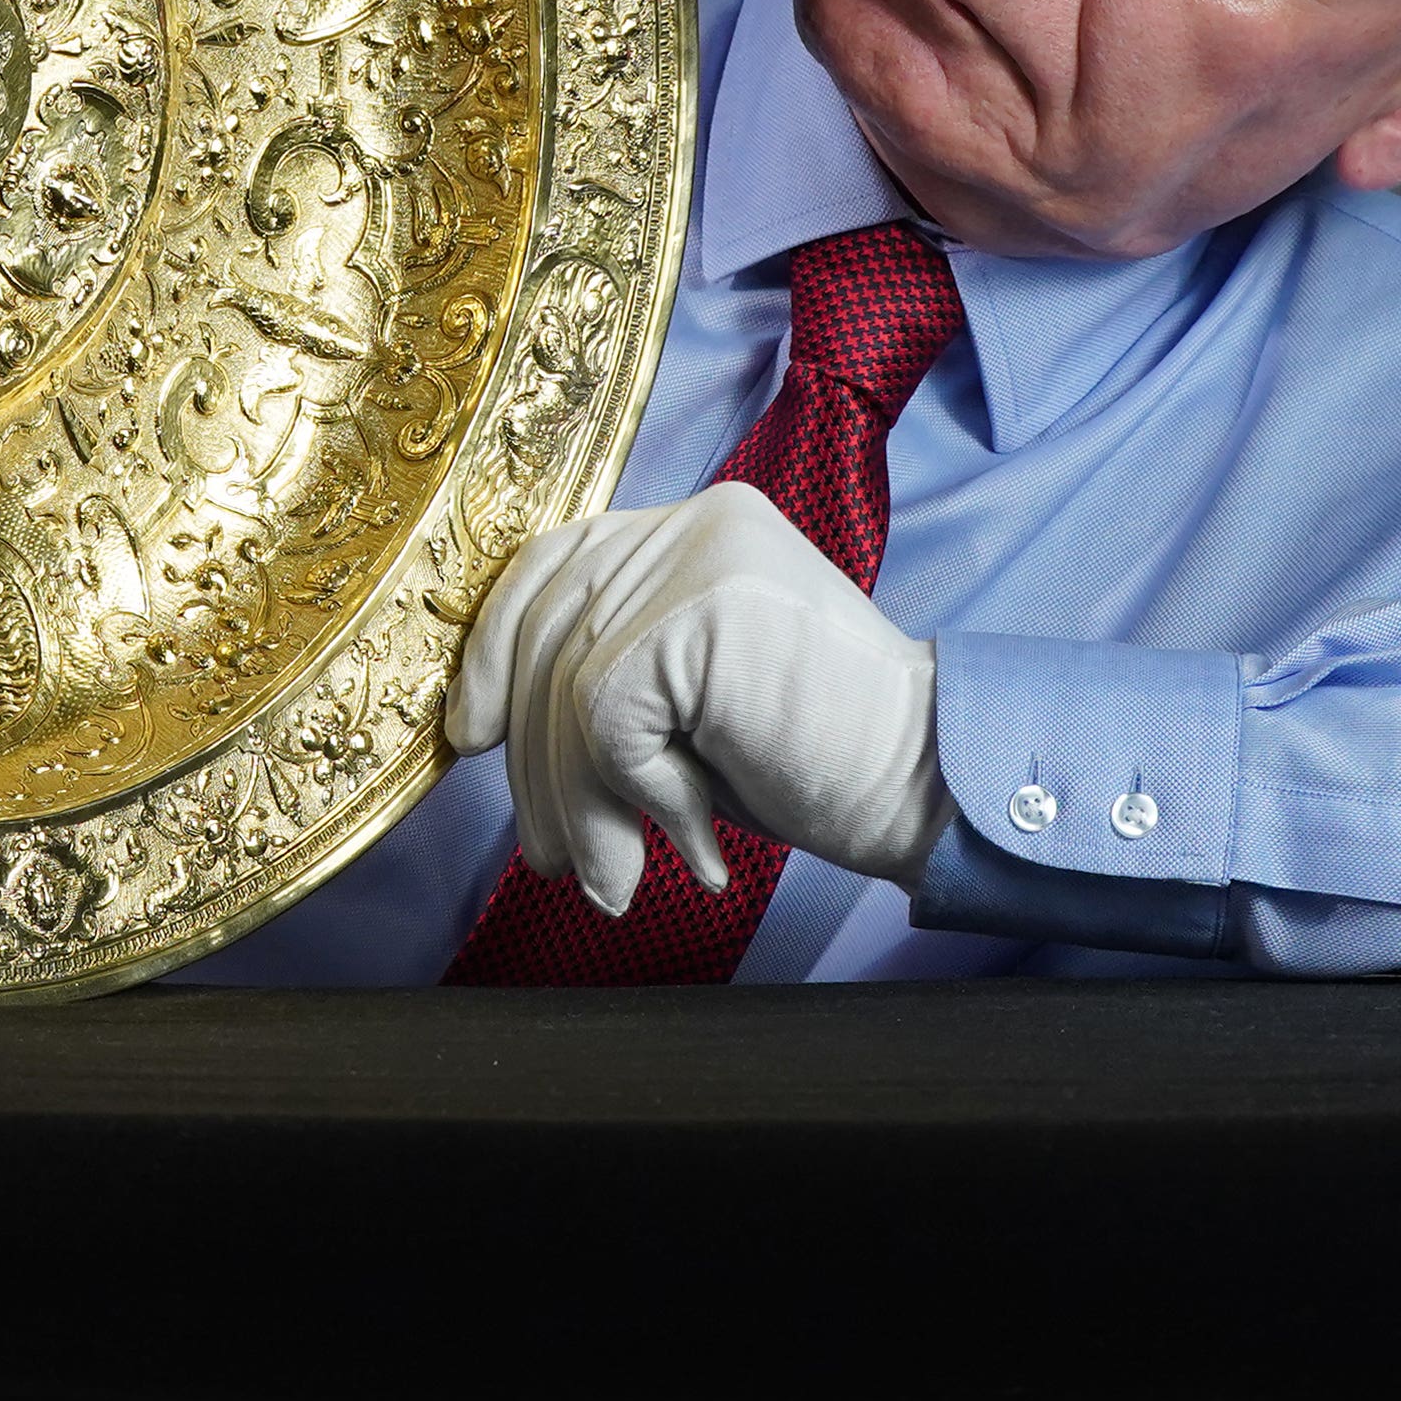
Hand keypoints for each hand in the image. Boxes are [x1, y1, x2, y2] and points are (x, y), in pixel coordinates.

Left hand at [446, 481, 953, 914]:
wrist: (928, 788)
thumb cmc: (814, 757)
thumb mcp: (688, 702)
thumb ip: (605, 675)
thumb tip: (480, 723)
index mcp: (689, 526)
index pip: (551, 565)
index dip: (495, 650)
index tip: (471, 734)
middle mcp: (693, 520)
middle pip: (547, 632)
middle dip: (534, 762)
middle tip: (551, 858)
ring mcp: (702, 556)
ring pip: (568, 688)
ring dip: (582, 807)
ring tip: (615, 880)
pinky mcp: (706, 610)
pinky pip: (607, 717)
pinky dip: (638, 793)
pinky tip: (693, 838)